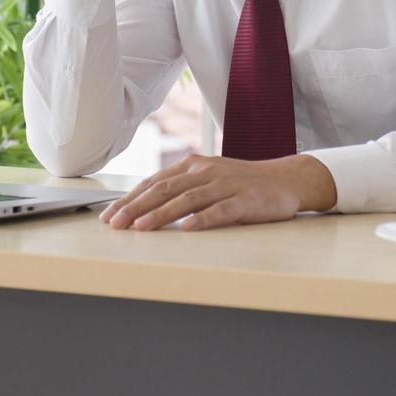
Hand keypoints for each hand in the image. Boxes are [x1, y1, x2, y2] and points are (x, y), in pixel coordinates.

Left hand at [99, 154, 337, 230]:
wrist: (286, 179)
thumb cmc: (242, 184)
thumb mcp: (208, 179)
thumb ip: (181, 189)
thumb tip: (143, 207)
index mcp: (192, 166)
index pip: (154, 183)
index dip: (129, 199)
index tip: (109, 215)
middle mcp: (205, 172)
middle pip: (164, 190)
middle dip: (135, 208)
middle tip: (115, 224)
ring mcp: (226, 185)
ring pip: (187, 200)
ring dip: (161, 214)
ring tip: (140, 227)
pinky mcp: (245, 200)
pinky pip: (220, 210)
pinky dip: (202, 219)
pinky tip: (186, 229)